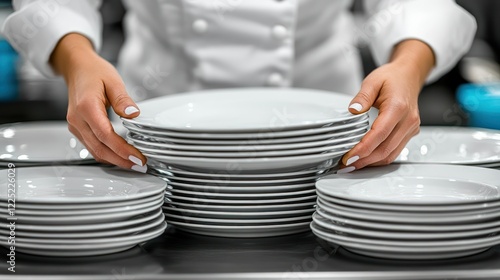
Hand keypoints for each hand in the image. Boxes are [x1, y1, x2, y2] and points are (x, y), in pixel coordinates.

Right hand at [50, 34, 146, 171]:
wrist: (76, 68)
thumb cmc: (93, 72)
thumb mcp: (113, 80)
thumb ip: (123, 99)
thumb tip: (133, 114)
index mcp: (86, 107)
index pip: (105, 135)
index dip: (122, 150)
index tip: (137, 157)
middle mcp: (77, 119)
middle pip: (99, 148)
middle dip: (120, 160)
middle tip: (140, 165)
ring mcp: (75, 126)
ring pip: (94, 151)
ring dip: (114, 160)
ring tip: (133, 164)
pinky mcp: (78, 128)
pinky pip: (92, 146)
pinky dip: (106, 154)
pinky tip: (120, 156)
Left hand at [339, 40, 434, 172]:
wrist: (409, 76)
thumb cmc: (392, 78)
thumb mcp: (373, 81)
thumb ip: (362, 97)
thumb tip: (353, 111)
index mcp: (398, 107)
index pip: (380, 134)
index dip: (364, 149)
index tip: (349, 156)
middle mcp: (408, 120)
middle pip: (385, 149)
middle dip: (364, 160)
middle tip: (346, 164)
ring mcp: (410, 129)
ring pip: (391, 154)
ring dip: (371, 162)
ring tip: (353, 165)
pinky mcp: (409, 133)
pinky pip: (394, 151)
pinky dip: (379, 158)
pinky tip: (366, 159)